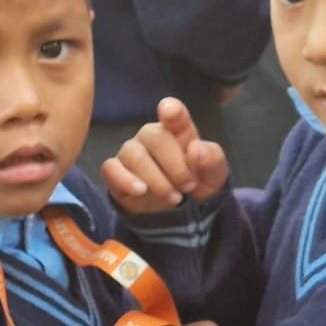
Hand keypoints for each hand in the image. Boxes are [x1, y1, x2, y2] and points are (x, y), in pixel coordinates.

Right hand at [101, 97, 229, 212]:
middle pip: (154, 137)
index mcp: (177, 130)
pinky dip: (125, 179)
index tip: (169, 112)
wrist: (178, 214)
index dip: (171, 112)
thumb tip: (196, 149)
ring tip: (174, 198)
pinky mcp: (115, 172)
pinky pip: (111, 169)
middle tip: (189, 187)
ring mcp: (130, 153)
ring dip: (156, 179)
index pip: (173, 114)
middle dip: (175, 165)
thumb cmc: (196, 185)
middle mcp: (151, 137)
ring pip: (134, 155)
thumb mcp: (215, 175)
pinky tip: (141, 191)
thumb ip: (212, 159)